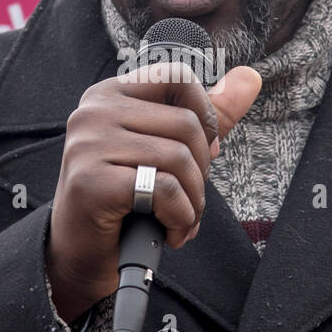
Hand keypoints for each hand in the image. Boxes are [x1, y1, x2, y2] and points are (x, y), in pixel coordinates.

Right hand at [46, 63, 261, 321]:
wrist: (82, 254)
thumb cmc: (125, 200)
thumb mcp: (166, 150)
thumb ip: (208, 114)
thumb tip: (249, 77)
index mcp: (110, 94)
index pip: (178, 76)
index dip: (204, 116)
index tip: (198, 151)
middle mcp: (94, 111)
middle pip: (187, 123)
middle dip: (202, 171)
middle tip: (188, 199)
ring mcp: (89, 145)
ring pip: (179, 158)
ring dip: (193, 201)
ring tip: (180, 219)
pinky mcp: (92, 182)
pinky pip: (165, 190)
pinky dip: (180, 217)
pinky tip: (168, 232)